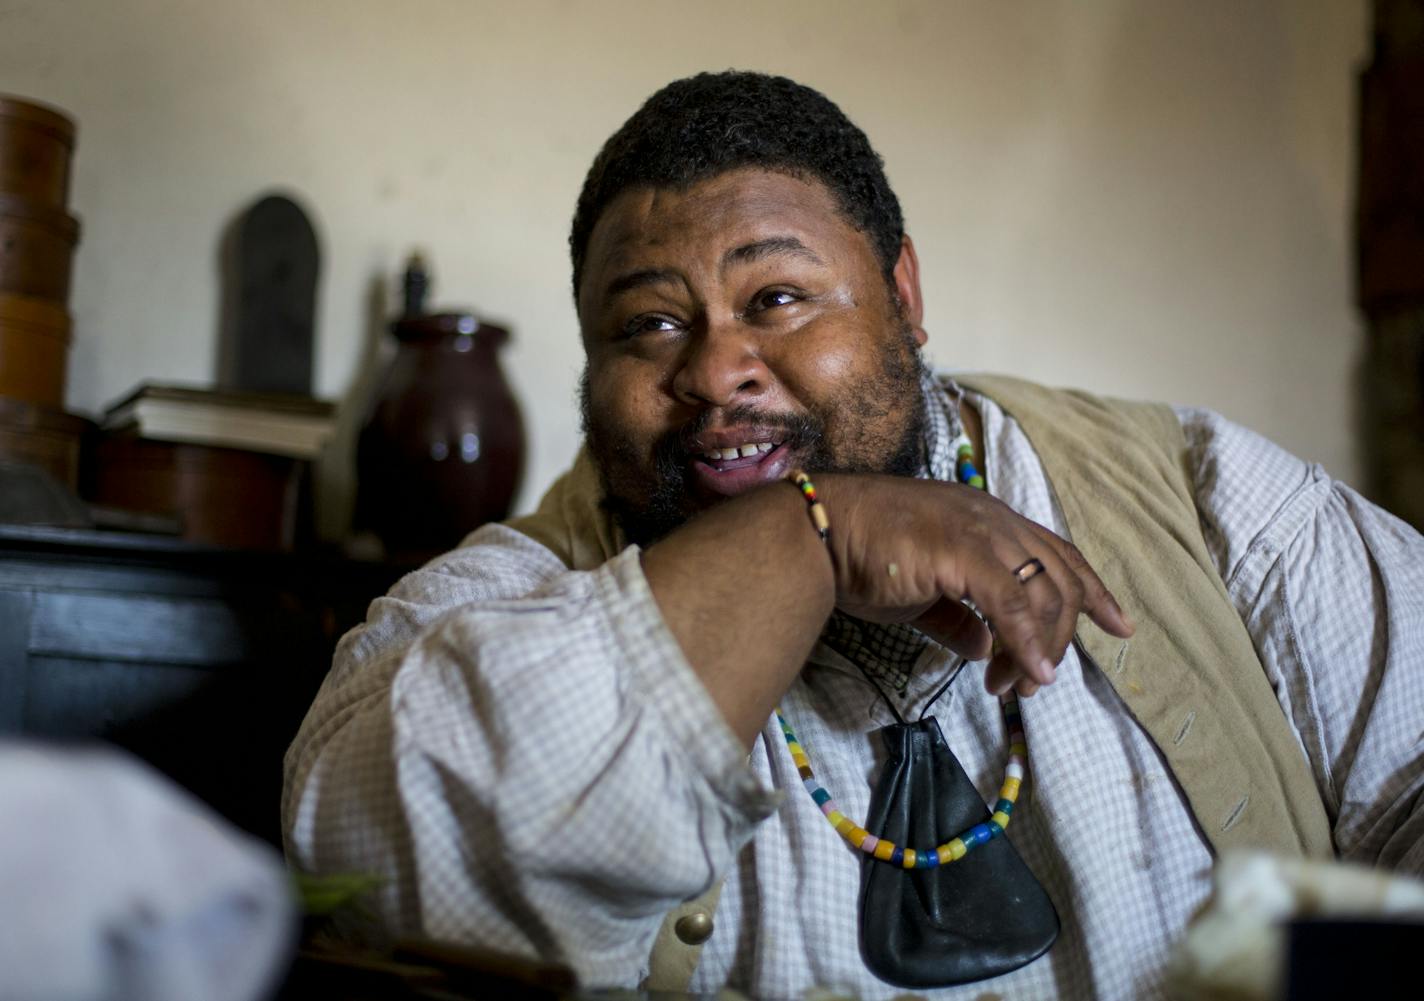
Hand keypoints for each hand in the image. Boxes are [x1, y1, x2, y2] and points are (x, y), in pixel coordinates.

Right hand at [822, 475, 1133, 695]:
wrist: (818, 534)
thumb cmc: (859, 558)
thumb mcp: (920, 594)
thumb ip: (958, 618)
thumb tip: (985, 648)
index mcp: (987, 519)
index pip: (1056, 551)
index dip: (1091, 589)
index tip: (1117, 625)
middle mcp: (994, 517)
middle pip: (1060, 577)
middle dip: (1060, 636)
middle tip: (1035, 683)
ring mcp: (981, 529)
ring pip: (1044, 592)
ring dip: (1040, 647)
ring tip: (1017, 686)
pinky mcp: (965, 551)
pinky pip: (1013, 604)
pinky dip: (1026, 642)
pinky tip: (1024, 673)